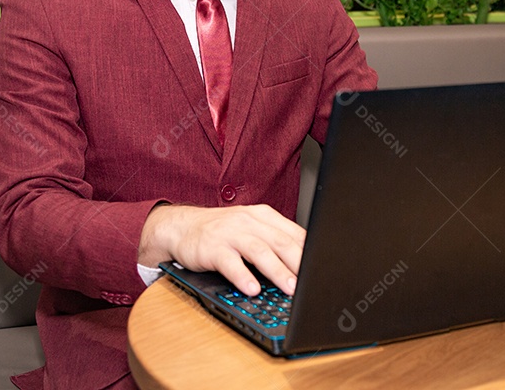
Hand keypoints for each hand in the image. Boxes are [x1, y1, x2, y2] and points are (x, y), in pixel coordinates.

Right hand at [139, 204, 304, 295]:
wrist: (182, 227)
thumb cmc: (222, 232)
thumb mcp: (251, 229)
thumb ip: (275, 241)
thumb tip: (305, 262)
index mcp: (263, 216)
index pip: (294, 233)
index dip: (310, 252)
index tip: (323, 269)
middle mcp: (248, 221)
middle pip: (280, 242)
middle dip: (299, 263)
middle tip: (311, 282)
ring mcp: (230, 233)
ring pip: (259, 251)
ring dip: (277, 271)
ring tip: (289, 288)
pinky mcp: (212, 247)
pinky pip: (230, 262)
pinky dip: (242, 276)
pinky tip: (252, 288)